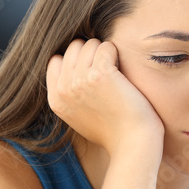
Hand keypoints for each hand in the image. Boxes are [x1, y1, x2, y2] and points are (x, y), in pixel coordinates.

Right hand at [46, 38, 162, 155]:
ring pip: (90, 44)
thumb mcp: (79, 116)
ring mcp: (80, 80)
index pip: (57, 61)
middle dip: (91, 54)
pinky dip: (116, 53)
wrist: (132, 143)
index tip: (93, 74)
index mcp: (56, 100)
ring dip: (105, 52)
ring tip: (115, 73)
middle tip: (107, 72)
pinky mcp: (100, 74)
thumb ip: (70, 94)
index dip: (76, 62)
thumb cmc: (113, 131)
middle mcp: (64, 89)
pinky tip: (122, 70)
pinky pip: (106, 47)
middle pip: (73, 48)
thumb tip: (70, 67)